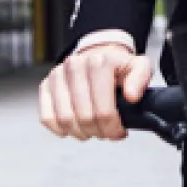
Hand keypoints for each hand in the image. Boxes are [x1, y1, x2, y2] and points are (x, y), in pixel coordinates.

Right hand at [38, 43, 152, 140]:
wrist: (98, 53)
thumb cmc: (118, 65)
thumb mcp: (139, 67)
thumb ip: (140, 80)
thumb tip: (131, 96)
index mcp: (99, 62)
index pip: (103, 110)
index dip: (112, 128)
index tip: (119, 131)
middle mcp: (75, 66)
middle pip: (84, 117)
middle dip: (98, 132)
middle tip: (106, 132)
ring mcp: (58, 75)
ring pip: (64, 119)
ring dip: (80, 133)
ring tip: (91, 130)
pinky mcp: (46, 85)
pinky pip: (47, 117)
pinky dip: (59, 129)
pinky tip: (73, 128)